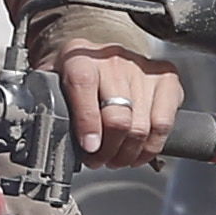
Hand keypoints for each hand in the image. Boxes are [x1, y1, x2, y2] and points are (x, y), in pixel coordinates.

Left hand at [50, 46, 181, 169]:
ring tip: (116, 159)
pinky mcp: (166, 79)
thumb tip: (49, 136)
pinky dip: (151, 147)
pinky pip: (164, 123)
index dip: (87, 124)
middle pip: (118, 117)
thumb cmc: (74, 74)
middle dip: (108, 150)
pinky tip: (137, 153)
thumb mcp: (52, 83)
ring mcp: (142, 69)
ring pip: (142, 126)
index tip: (89, 149)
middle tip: (98, 160)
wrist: (98, 54)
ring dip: (128, 153)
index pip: (84, 87)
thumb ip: (49, 105)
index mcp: (80, 59)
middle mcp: (114, 61)